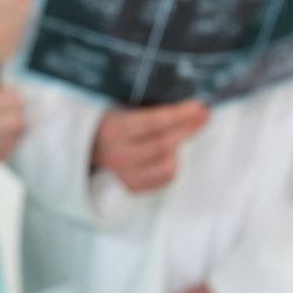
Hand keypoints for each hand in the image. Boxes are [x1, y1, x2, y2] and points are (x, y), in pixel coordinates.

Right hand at [90, 100, 208, 192]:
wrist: (88, 144)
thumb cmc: (112, 119)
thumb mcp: (121, 106)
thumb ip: (148, 107)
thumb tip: (187, 106)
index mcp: (114, 130)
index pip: (153, 123)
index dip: (179, 115)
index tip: (199, 107)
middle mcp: (118, 156)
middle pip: (164, 145)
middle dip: (188, 128)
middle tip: (204, 115)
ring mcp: (125, 175)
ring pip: (167, 166)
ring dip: (178, 148)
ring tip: (178, 134)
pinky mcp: (132, 187)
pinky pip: (164, 179)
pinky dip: (172, 164)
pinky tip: (170, 152)